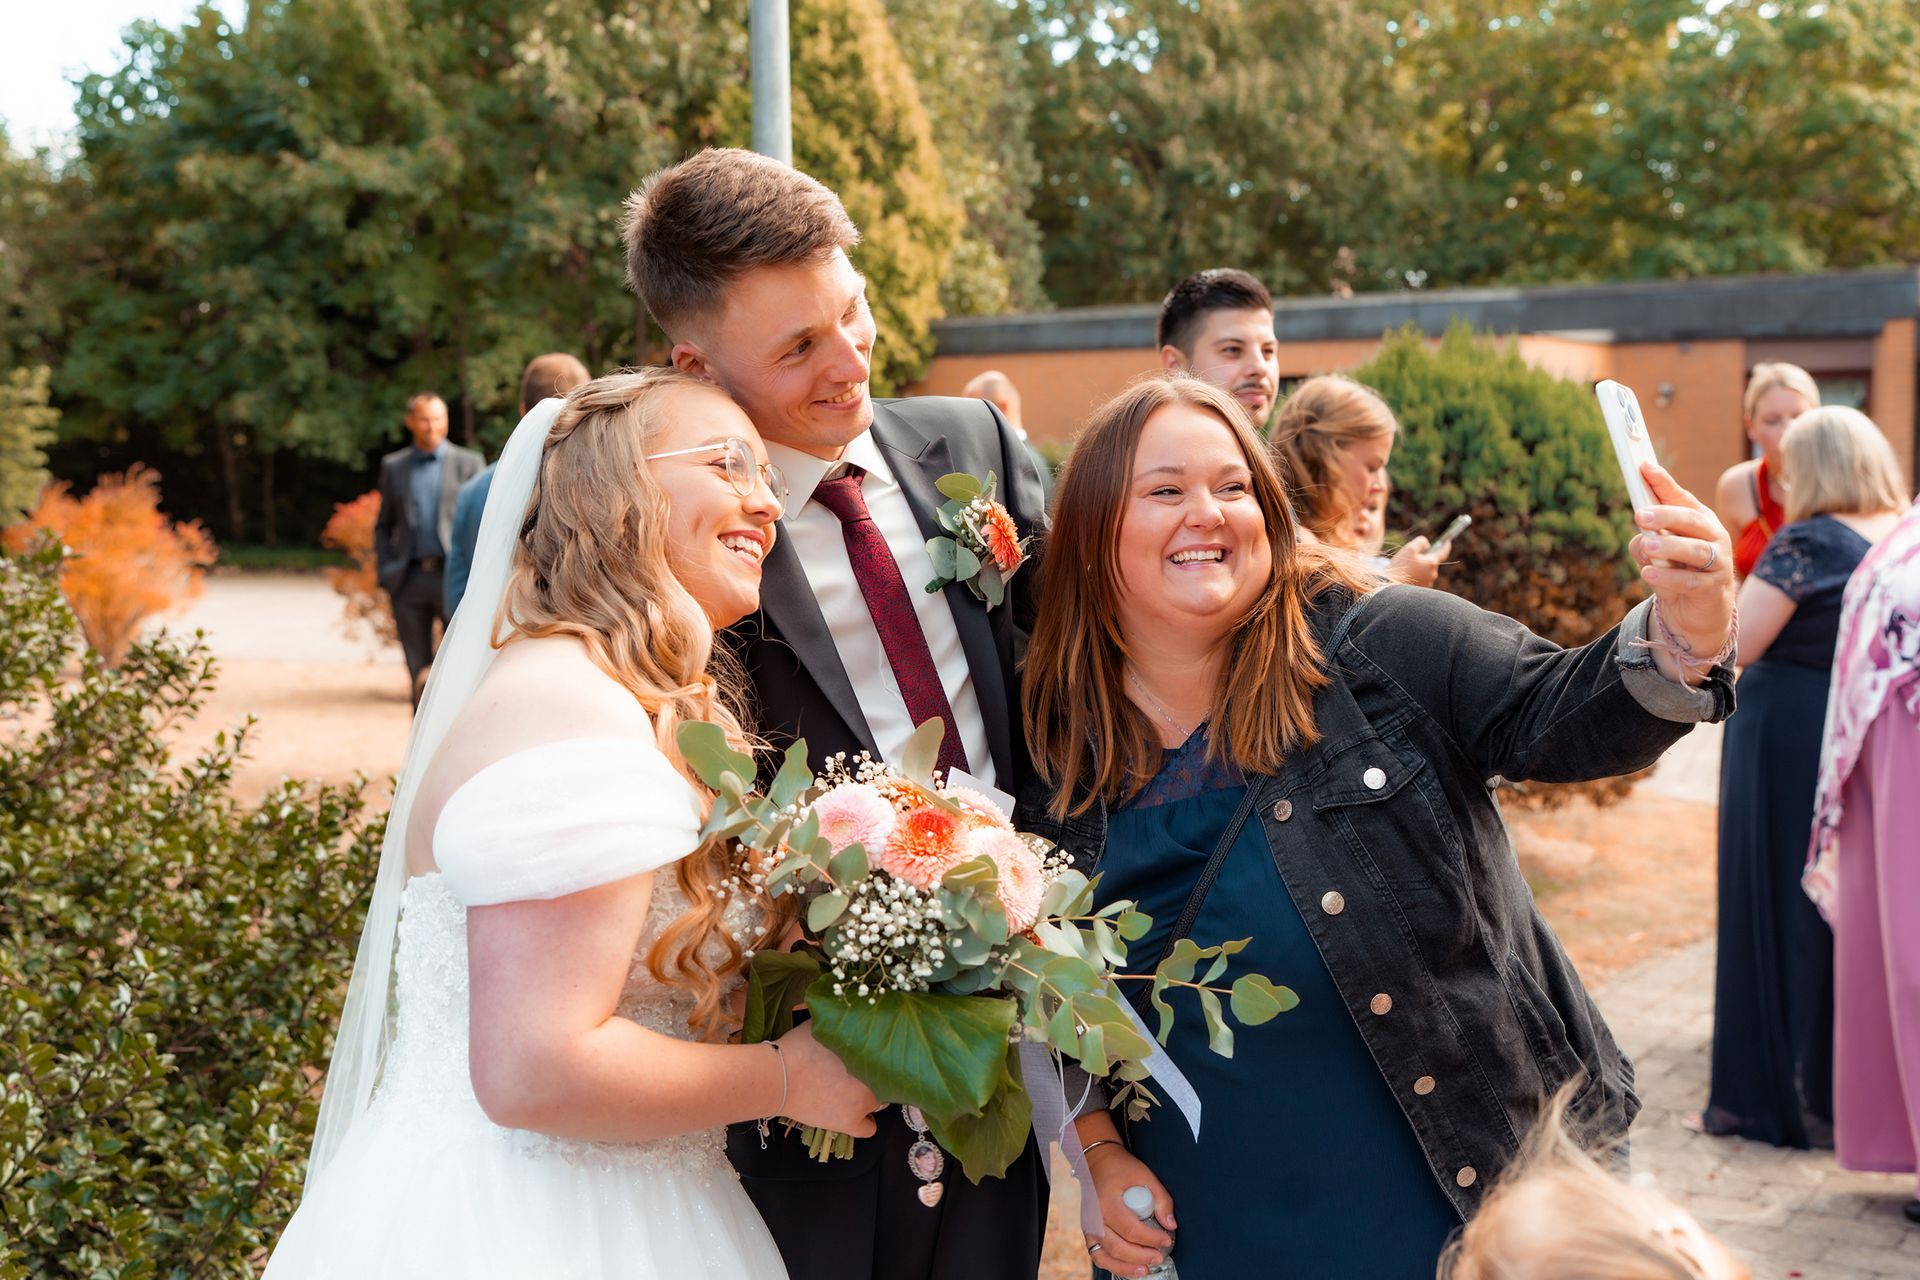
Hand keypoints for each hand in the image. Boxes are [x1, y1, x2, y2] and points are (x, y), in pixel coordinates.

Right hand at [774, 1023, 880, 1135]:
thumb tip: (844, 1011)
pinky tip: (856, 1115)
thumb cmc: (797, 1048)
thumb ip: (839, 1022)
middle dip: (872, 1077)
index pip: (887, 1058)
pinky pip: (868, 1128)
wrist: (777, 1078)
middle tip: (857, 1074)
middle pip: (883, 1080)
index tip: (866, 1059)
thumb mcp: (821, 1024)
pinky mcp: (849, 1122)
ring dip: (869, 1098)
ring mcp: (862, 1102)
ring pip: (878, 1103)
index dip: (876, 1059)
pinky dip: (864, 1122)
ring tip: (853, 1093)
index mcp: (868, 1052)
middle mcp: (872, 1077)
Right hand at [1083, 1142, 1175, 1278]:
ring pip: (1106, 1257)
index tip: (1166, 1239)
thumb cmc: (1120, 1167)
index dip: (1151, 1238)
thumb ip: (1161, 1199)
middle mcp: (1094, 1217)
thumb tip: (1170, 1224)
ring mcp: (1089, 1227)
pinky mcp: (1089, 1233)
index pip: (1131, 1229)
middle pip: (1118, 1247)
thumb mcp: (1145, 1175)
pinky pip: (1098, 1256)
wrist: (1098, 1162)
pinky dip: (1113, 1265)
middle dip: (1142, 1256)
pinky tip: (1129, 1267)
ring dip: (1126, 1267)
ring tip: (1145, 1269)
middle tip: (1159, 1256)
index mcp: (1107, 1202)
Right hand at [1388, 535, 1442, 586]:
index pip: (1443, 553)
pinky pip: (1422, 579)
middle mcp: (1433, 574)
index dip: (1446, 546)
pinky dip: (1417, 576)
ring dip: (1420, 568)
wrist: (1391, 586)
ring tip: (1406, 568)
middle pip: (1431, 562)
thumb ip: (1421, 542)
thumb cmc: (1401, 566)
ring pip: (1426, 571)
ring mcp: (1428, 583)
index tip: (1447, 542)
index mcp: (1432, 563)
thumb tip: (1427, 545)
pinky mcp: (1422, 589)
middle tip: (1411, 558)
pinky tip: (1407, 575)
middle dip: (1424, 559)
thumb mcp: (1410, 548)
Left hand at [1629, 463, 1735, 682]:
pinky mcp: (1715, 588)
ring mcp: (1718, 562)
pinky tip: (1648, 574)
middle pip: (1691, 520)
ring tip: (1647, 545)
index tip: (1643, 466)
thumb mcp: (1656, 555)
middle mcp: (1714, 536)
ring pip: (1694, 550)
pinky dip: (1668, 578)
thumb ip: (1646, 543)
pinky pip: (1691, 582)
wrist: (1698, 613)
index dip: (1663, 482)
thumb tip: (1641, 540)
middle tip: (1640, 514)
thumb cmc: (1676, 573)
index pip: (1681, 498)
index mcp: (1699, 521)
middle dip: (1665, 514)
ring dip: (1669, 546)